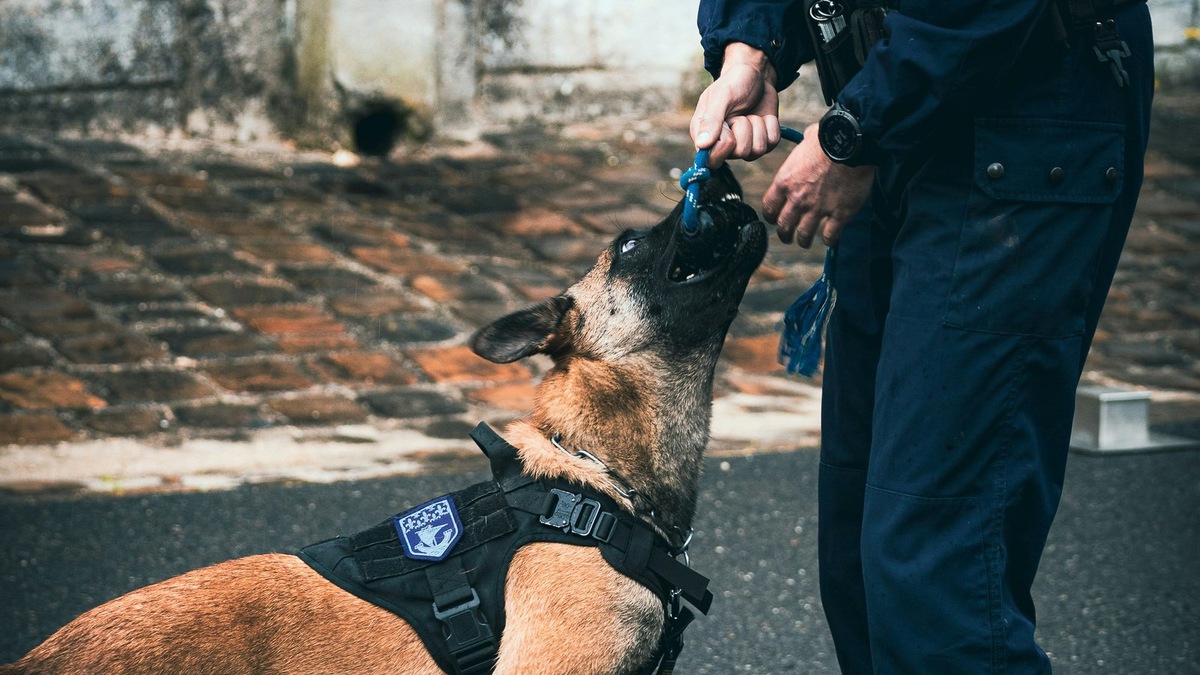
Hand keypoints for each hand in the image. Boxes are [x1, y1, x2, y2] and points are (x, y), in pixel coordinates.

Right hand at [690, 43, 781, 165]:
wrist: (757, 75)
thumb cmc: (734, 83)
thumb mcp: (722, 96)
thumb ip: (711, 120)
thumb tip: (702, 145)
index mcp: (705, 137)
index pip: (713, 159)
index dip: (726, 142)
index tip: (728, 122)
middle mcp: (723, 146)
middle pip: (740, 153)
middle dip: (745, 129)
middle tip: (740, 114)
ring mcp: (744, 146)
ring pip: (757, 150)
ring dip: (758, 126)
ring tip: (750, 114)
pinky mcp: (762, 142)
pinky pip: (772, 143)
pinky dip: (770, 125)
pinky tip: (763, 116)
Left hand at [763, 124, 874, 247]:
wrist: (851, 143)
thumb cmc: (829, 137)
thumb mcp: (806, 140)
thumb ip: (804, 149)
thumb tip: (808, 138)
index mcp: (785, 181)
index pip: (769, 207)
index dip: (771, 215)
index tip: (774, 218)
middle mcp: (797, 199)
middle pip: (784, 226)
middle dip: (784, 234)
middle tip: (787, 237)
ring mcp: (818, 208)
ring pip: (804, 235)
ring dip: (803, 240)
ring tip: (804, 242)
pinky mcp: (839, 214)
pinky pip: (830, 235)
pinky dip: (829, 239)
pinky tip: (829, 239)